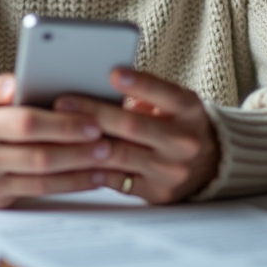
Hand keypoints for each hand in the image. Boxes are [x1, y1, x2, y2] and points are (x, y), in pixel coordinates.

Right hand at [0, 74, 112, 207]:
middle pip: (38, 154)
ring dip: (78, 169)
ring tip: (105, 158)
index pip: (25, 123)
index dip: (61, 124)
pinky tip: (90, 176)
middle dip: (77, 149)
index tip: (91, 121)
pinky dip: (69, 185)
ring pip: (42, 177)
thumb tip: (16, 84)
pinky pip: (39, 192)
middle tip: (106, 141)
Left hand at [54, 70, 218, 203]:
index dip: (139, 84)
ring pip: (119, 155)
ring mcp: (170, 171)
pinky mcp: (156, 193)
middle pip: (132, 126)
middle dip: (94, 113)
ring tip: (59, 130)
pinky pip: (115, 179)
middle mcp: (184, 142)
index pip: (165, 93)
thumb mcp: (173, 101)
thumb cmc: (178, 122)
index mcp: (189, 110)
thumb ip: (145, 92)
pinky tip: (69, 155)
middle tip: (63, 103)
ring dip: (84, 142)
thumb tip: (101, 84)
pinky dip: (90, 166)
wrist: (208, 164)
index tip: (113, 73)